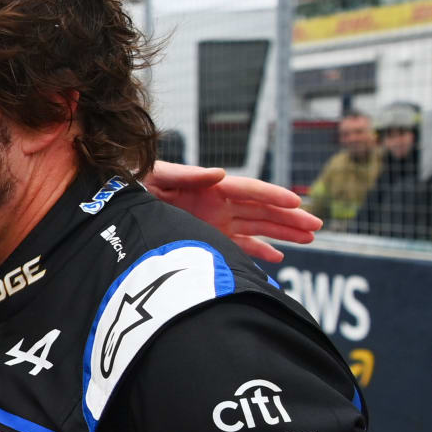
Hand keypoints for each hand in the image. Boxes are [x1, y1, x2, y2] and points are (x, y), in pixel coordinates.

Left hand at [143, 161, 321, 263]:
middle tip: (317, 226)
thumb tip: (220, 173)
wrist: (115, 203)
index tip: (297, 203)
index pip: (250, 190)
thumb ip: (187, 173)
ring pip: (256, 228)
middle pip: (261, 210)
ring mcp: (215, 220)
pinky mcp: (207, 236)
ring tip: (309, 239)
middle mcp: (218, 203)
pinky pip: (238, 244)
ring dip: (282, 234)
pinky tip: (278, 258)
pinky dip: (257, 251)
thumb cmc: (135, 183)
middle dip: (289, 218)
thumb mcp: (157, 174)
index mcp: (211, 186)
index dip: (273, 196)